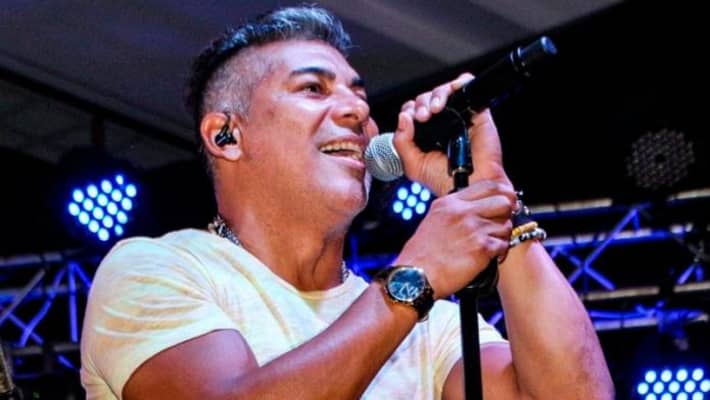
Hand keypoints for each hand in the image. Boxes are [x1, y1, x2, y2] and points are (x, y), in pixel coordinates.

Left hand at [391, 73, 511, 194]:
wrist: (470, 185)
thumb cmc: (445, 180)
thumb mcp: (413, 165)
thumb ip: (402, 142)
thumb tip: (403, 117)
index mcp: (425, 134)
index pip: (412, 111)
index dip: (408, 112)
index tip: (409, 121)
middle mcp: (441, 123)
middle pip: (425, 99)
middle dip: (420, 104)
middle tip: (422, 117)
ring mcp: (458, 116)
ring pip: (443, 90)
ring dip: (434, 96)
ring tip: (433, 110)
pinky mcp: (476, 111)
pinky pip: (467, 85)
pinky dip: (456, 84)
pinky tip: (447, 102)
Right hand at [393, 179, 514, 298]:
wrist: (415, 275)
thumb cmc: (421, 254)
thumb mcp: (433, 219)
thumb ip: (453, 210)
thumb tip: (473, 208)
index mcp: (451, 203)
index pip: (488, 186)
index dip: (501, 194)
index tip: (503, 201)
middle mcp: (463, 212)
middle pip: (503, 202)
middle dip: (506, 214)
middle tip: (500, 223)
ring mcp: (474, 229)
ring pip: (506, 225)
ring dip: (502, 236)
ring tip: (492, 244)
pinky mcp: (482, 248)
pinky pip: (503, 245)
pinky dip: (499, 252)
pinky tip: (490, 256)